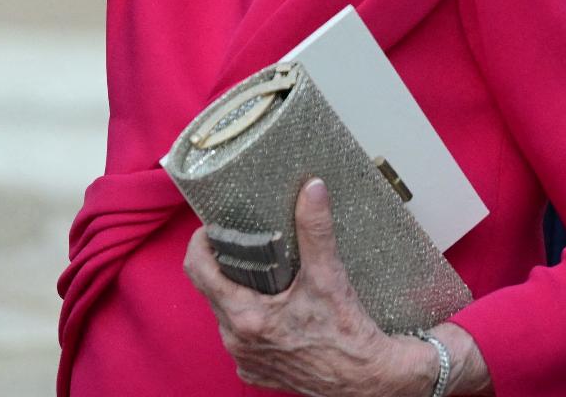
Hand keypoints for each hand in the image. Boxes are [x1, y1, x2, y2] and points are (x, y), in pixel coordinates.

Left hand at [184, 179, 472, 396]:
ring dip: (234, 289)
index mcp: (245, 317)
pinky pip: (239, 336)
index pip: (197, 270)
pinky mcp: (257, 371)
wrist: (367, 380)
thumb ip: (316, 229)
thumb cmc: (347, 334)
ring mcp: (245, 359)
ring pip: (224, 312)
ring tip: (256, 267)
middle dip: (220, 262)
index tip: (212, 226)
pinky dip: (249, 316)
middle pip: (210, 289)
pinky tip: (270, 303)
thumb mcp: (329, 275)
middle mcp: (237, 341)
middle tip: (240, 239)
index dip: (200, 242)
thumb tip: (312, 188)